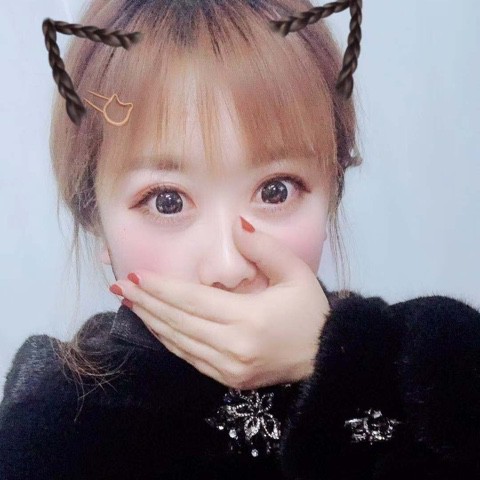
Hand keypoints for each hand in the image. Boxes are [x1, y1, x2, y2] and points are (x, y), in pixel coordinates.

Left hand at [111, 217, 330, 389]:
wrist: (325, 357)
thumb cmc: (311, 312)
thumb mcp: (296, 273)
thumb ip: (264, 248)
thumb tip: (235, 225)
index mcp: (249, 320)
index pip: (193, 301)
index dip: (162, 288)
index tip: (137, 275)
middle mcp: (233, 348)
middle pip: (179, 321)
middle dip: (148, 302)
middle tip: (121, 285)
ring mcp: (228, 369)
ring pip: (179, 342)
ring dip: (153, 321)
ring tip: (130, 302)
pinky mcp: (228, 379)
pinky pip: (189, 358)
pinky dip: (168, 340)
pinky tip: (156, 325)